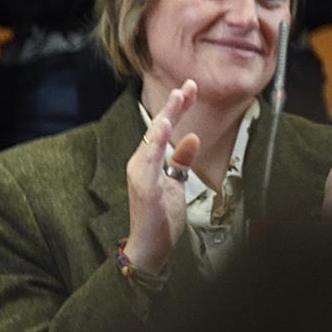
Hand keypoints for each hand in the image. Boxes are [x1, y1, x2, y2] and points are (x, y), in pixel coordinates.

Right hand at [124, 79, 199, 273]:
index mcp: (150, 160)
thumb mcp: (177, 182)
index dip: (177, 107)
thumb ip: (181, 160)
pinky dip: (156, 143)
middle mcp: (141, 162)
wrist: (151, 246)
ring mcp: (140, 173)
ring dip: (165, 118)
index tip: (192, 88)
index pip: (164, 127)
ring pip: (152, 139)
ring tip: (178, 98)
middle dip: (173, 105)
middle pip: (157, 127)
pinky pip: (149, 160)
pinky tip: (164, 128)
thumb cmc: (162, 215)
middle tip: (188, 85)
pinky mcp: (143, 187)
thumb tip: (191, 137)